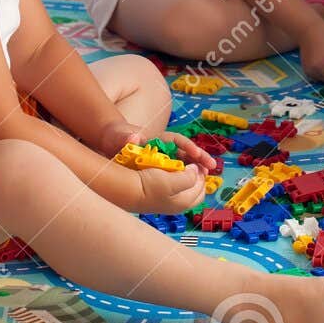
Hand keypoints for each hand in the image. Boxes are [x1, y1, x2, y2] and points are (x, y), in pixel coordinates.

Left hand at [97, 124, 216, 176]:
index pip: (176, 140)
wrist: (112, 141)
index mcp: (157, 138)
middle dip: (199, 158)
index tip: (196, 153)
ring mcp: (164, 156)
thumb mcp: (119, 136)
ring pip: (185, 161)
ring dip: (197, 168)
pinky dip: (186, 178)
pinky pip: (178, 171)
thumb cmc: (117, 137)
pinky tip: (194, 187)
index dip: (187, 146)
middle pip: (186, 150)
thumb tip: (134, 137)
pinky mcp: (162, 166)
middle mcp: (164, 146)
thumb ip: (126, 137)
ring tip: (208, 177)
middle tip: (211, 166)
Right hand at [134, 164, 205, 215]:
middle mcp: (178, 205)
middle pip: (195, 191)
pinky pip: (174, 187)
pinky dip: (177, 178)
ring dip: (187, 177)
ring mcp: (168, 201)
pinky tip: (171, 170)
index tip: (200, 162)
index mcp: (184, 202)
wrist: (127, 189)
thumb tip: (196, 170)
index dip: (202, 174)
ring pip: (185, 188)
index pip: (201, 189)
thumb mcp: (172, 182)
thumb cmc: (149, 186)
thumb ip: (189, 177)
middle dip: (198, 177)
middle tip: (196, 163)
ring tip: (184, 165)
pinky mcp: (159, 196)